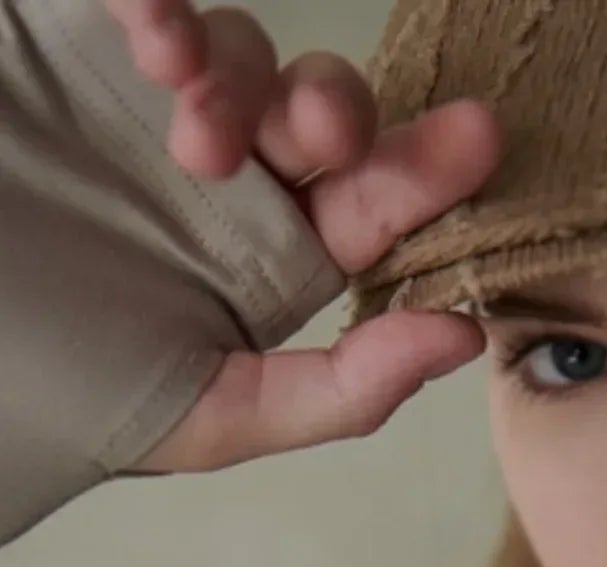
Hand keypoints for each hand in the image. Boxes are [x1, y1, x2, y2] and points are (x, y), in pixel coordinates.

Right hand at [105, 2, 500, 471]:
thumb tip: (464, 339)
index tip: (478, 142)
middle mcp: (224, 177)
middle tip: (317, 136)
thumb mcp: (209, 417)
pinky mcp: (72, 44)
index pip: (370, 204)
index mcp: (268, 259)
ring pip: (239, 48)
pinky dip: (160, 0)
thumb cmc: (59, 397)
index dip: (427, 171)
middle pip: (320, 108)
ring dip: (237, 72)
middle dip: (335, 111)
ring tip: (189, 123)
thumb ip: (336, 391)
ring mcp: (148, 104)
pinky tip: (151, 33)